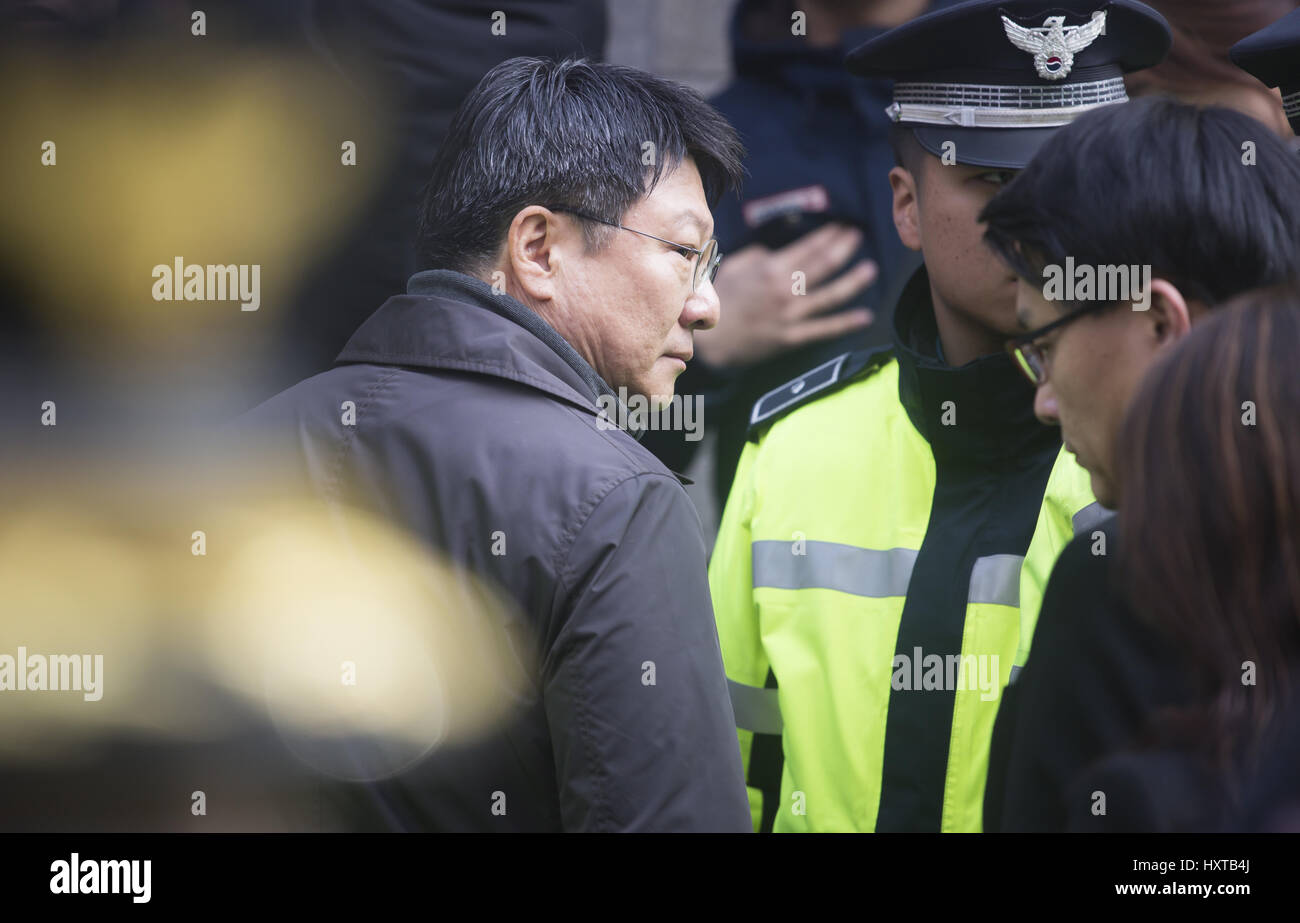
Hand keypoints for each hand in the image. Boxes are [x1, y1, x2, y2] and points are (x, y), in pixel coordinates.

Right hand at [694, 223, 877, 368]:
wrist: (709, 340)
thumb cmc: (719, 300)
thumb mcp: (734, 267)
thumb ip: (758, 256)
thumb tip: (776, 252)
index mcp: (771, 268)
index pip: (808, 247)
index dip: (828, 236)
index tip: (843, 227)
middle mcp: (785, 289)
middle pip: (824, 265)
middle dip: (844, 248)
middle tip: (859, 237)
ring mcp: (790, 314)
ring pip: (830, 295)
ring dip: (853, 281)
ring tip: (870, 269)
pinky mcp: (791, 337)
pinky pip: (823, 329)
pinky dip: (845, 323)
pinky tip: (865, 317)